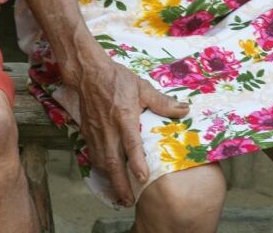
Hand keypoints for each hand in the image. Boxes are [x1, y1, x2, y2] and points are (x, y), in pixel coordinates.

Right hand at [70, 50, 189, 206]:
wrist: (89, 73)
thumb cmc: (117, 79)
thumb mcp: (142, 87)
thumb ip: (162, 102)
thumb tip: (184, 109)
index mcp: (124, 116)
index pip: (131, 143)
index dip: (136, 162)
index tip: (142, 178)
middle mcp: (109, 128)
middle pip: (112, 161)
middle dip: (120, 183)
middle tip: (129, 200)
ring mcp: (96, 132)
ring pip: (101, 162)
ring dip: (110, 180)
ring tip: (120, 195)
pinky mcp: (88, 132)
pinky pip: (93, 155)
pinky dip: (101, 169)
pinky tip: (108, 176)